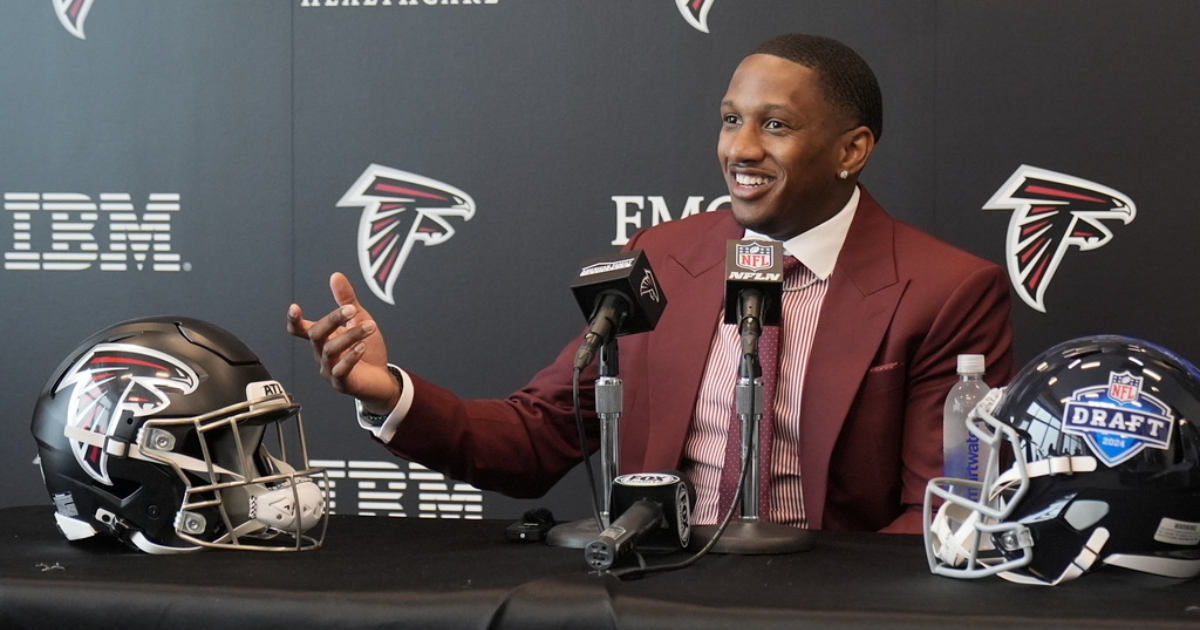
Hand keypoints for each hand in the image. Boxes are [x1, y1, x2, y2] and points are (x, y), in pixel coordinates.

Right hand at [287, 272, 399, 415]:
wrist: (381, 379)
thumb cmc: (368, 351)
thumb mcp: (358, 320)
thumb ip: (346, 300)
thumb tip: (336, 276)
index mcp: (323, 339)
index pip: (300, 330)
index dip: (294, 320)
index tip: (295, 307)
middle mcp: (322, 354)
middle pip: (316, 335)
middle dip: (333, 320)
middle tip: (351, 310)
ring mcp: (329, 370)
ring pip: (330, 350)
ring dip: (350, 335)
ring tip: (369, 327)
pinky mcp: (341, 383)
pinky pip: (340, 370)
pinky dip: (350, 357)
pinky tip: (362, 347)